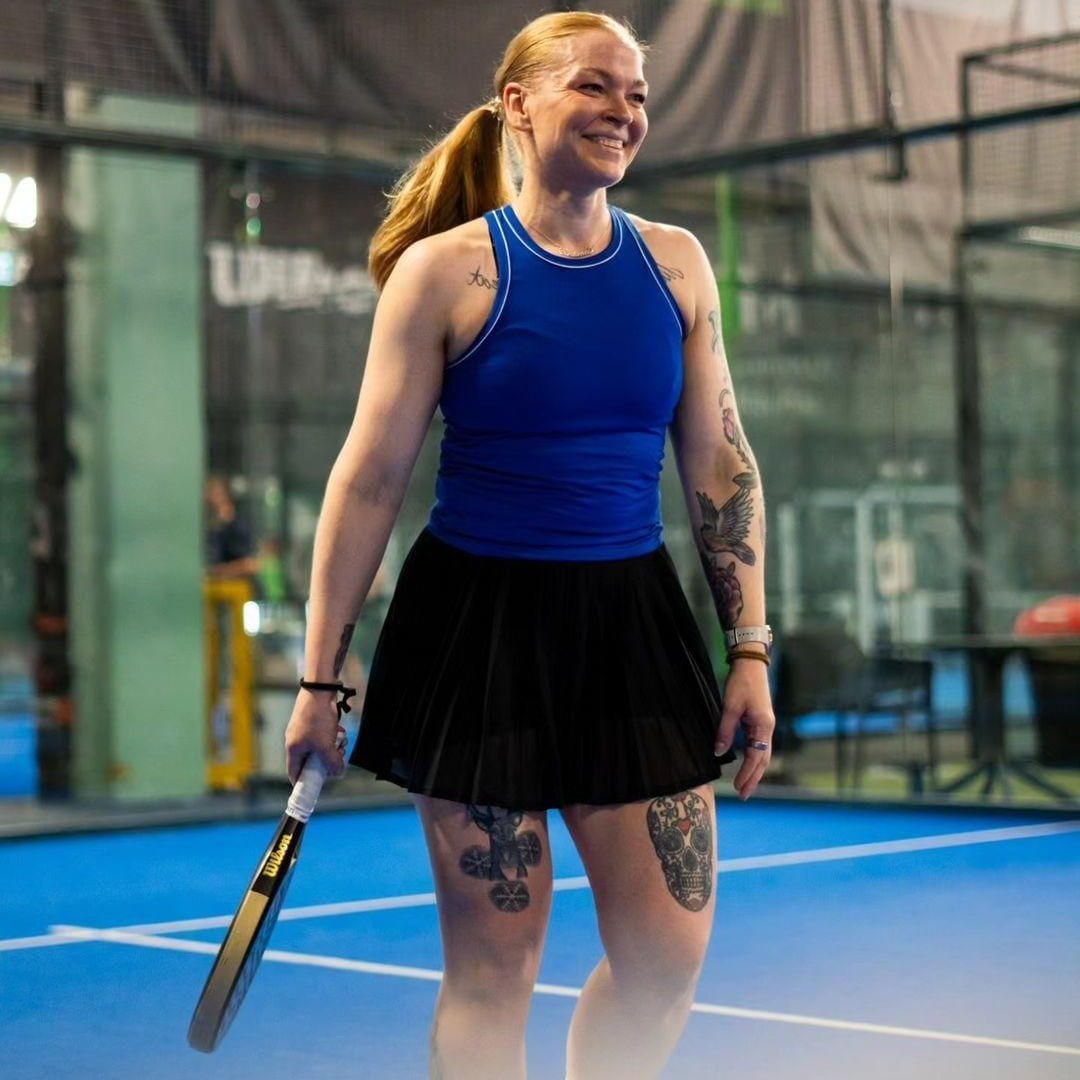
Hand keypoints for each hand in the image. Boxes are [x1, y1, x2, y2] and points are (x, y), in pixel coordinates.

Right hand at [284, 689, 346, 783]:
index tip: (316, 787)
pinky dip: (332, 737)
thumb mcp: (326, 745)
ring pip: (320, 749)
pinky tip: (340, 731)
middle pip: (311, 762)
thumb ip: (331, 763)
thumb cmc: (318, 717)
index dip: (304, 783)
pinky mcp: (312, 722)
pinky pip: (323, 737)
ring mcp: (303, 731)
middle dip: (326, 761)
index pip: (294, 774)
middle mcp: (295, 741)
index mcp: (293, 749)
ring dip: (332, 748)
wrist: (320, 688)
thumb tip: (338, 773)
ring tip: (340, 741)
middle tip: (337, 757)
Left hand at [714, 659, 774, 800]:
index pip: (755, 757)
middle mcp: (767, 729)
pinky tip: (746, 765)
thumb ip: (725, 731)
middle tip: (744, 795)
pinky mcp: (760, 721)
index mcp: (763, 726)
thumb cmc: (741, 683)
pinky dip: (753, 758)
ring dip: (754, 771)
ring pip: (761, 754)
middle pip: (762, 760)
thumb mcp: (730, 707)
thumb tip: (718, 752)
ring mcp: (765, 725)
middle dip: (754, 779)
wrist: (751, 665)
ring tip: (745, 785)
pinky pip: (757, 745)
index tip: (738, 788)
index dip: (746, 774)